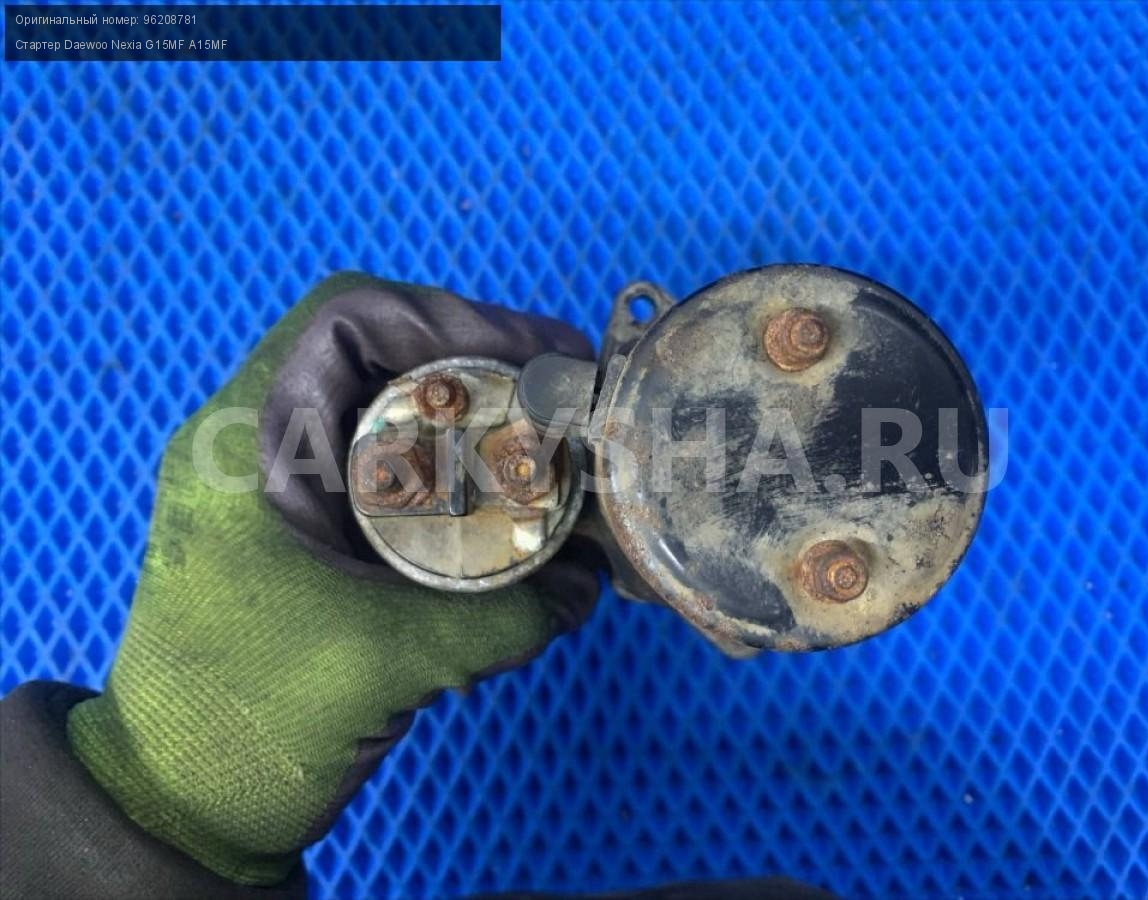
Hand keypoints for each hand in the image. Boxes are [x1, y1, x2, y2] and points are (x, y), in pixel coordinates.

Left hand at [66, 273, 598, 885]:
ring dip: (476, 423)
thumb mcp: (387, 659)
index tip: (534, 358)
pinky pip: (396, 476)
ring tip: (556, 442)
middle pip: (382, 360)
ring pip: (393, 416)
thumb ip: (507, 617)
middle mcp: (262, 448)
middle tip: (566, 396)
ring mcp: (287, 491)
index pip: (345, 321)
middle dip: (482, 367)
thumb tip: (595, 579)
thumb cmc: (251, 718)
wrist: (186, 803)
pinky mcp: (316, 535)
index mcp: (244, 446)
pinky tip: (517, 505)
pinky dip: (462, 479)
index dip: (448, 318)